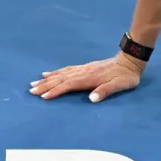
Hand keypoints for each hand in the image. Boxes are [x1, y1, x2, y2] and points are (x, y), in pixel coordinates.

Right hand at [30, 52, 146, 102]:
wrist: (129, 61)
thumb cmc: (126, 77)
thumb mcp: (120, 85)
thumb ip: (106, 91)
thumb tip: (92, 98)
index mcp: (90, 78)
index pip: (69, 85)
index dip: (56, 91)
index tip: (43, 96)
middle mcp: (83, 72)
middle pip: (61, 79)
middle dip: (46, 85)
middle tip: (31, 91)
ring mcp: (83, 69)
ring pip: (61, 74)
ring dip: (47, 79)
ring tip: (34, 83)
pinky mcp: (84, 67)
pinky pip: (66, 69)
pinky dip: (55, 72)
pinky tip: (48, 73)